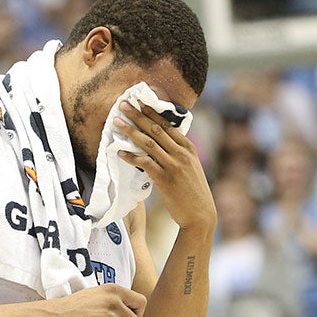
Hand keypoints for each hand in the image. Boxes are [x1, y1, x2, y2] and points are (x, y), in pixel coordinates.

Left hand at [115, 101, 215, 232]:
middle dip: (138, 115)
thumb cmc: (193, 192)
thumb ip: (178, 154)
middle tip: (123, 105)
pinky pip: (145, 163)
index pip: (167, 125)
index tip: (139, 102)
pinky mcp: (165, 179)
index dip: (152, 112)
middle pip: (156, 129)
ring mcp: (173, 166)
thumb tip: (161, 144)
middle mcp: (182, 154)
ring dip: (130, 131)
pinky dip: (131, 156)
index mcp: (188, 148)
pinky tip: (120, 152)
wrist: (200, 215)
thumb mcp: (191, 167)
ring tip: (116, 123)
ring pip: (148, 143)